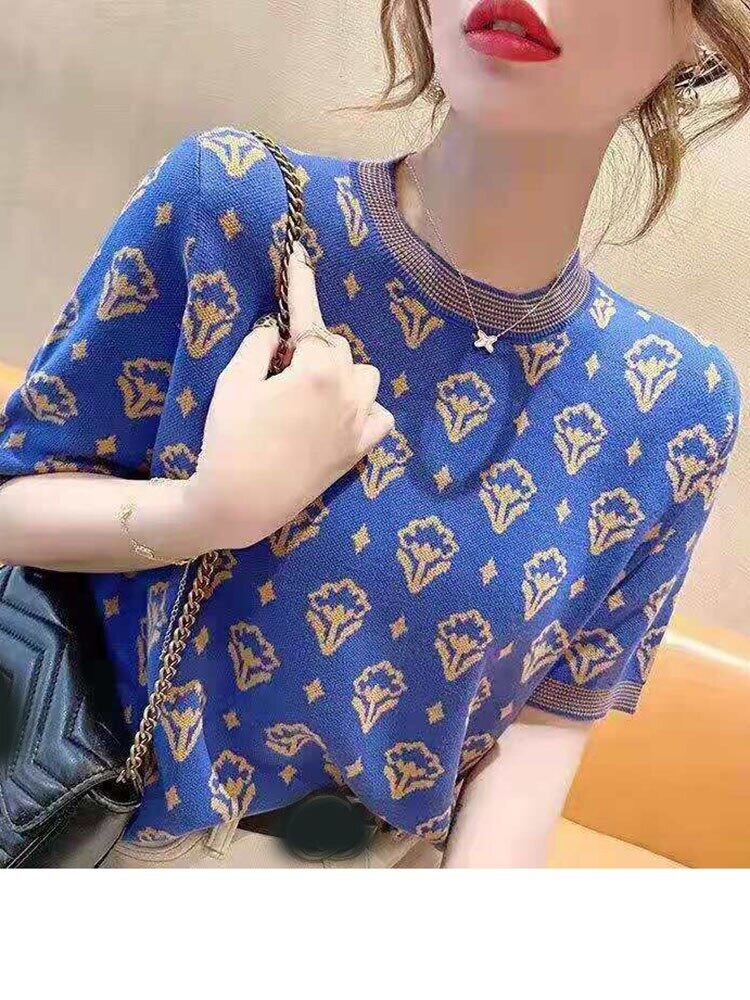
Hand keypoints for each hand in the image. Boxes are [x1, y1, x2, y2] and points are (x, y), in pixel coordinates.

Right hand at [187, 240, 395, 548]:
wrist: (240, 503)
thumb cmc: (229, 440)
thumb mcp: (233, 384)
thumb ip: (259, 347)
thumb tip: (277, 331)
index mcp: (316, 372)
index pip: (311, 318)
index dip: (302, 284)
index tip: (300, 255)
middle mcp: (346, 394)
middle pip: (337, 348)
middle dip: (312, 347)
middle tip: (280, 364)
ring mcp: (357, 424)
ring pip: (364, 377)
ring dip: (342, 373)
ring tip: (310, 389)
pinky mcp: (359, 451)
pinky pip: (379, 416)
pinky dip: (364, 408)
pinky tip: (339, 413)